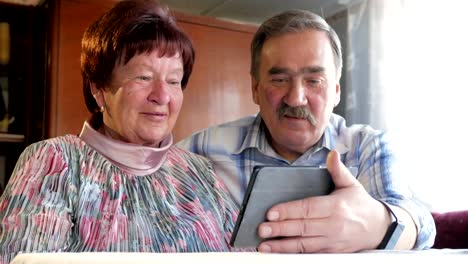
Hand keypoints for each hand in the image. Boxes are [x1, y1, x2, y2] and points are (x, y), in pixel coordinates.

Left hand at [256, 150, 390, 252]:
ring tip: (264, 245)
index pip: (307, 208)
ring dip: (282, 246)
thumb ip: (338, 170)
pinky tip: (279, 252)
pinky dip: (293, 254)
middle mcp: (333, 225)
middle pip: (302, 228)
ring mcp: (332, 241)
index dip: (288, 211)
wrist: (379, 228)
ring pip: (303, 245)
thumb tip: (332, 154)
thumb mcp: (351, 184)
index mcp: (335, 207)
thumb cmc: (360, 204)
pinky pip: (309, 254)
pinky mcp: (331, 252)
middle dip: (280, 229)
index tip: (271, 212)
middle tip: (262, 229)